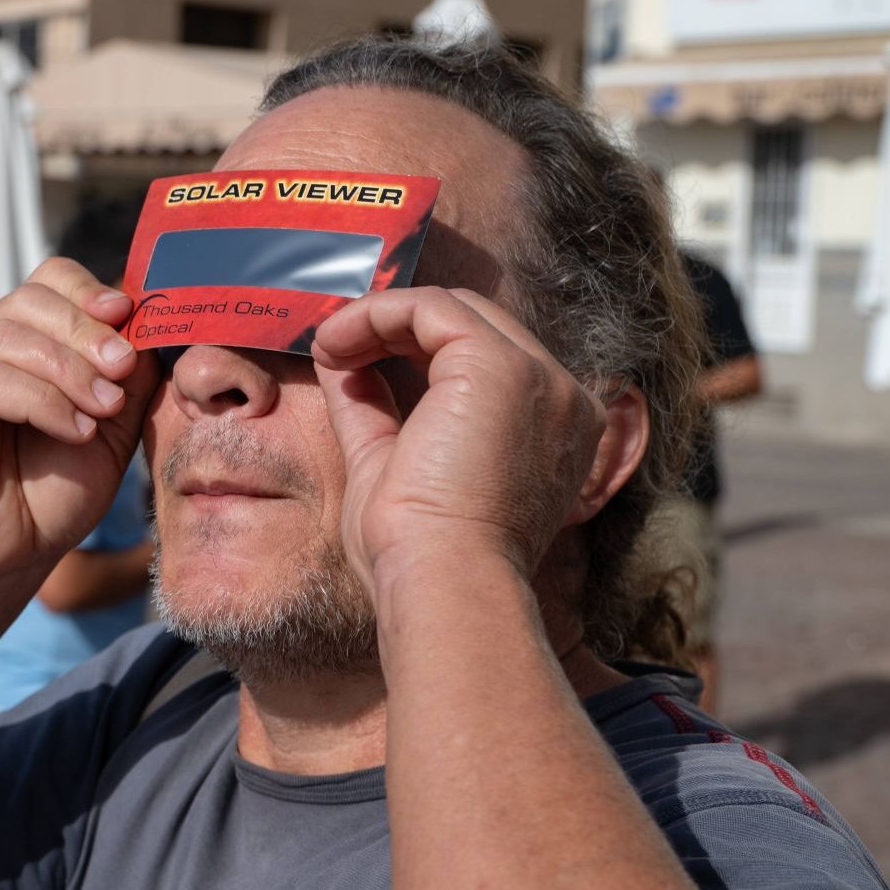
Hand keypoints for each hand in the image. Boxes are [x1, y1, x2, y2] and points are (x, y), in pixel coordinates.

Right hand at [0, 259, 155, 601]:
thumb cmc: (54, 493)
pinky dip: (41, 401)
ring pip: (10, 336)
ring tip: (102, 412)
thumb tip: (149, 324)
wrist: (10, 557)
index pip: (50, 278)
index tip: (128, 320)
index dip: (89, 291)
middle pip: (31, 300)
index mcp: (19, 337)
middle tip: (123, 373)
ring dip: (70, 371)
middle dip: (87, 333)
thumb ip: (129, 375)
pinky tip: (73, 431)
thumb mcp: (112, 425)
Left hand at [309, 287, 606, 587]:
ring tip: (328, 347)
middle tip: (333, 350)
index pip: (483, 358)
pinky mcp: (500, 366)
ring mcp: (541, 379)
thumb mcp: (389, 466)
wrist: (443, 582)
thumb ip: (373, 410)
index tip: (348, 363)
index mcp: (551, 432)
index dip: (411, 347)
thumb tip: (341, 360)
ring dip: (378, 318)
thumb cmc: (417, 554)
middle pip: (473, 324)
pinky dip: (375, 314)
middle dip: (395, 327)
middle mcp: (561, 400)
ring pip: (453, 309)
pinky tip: (334, 345)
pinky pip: (430, 308)